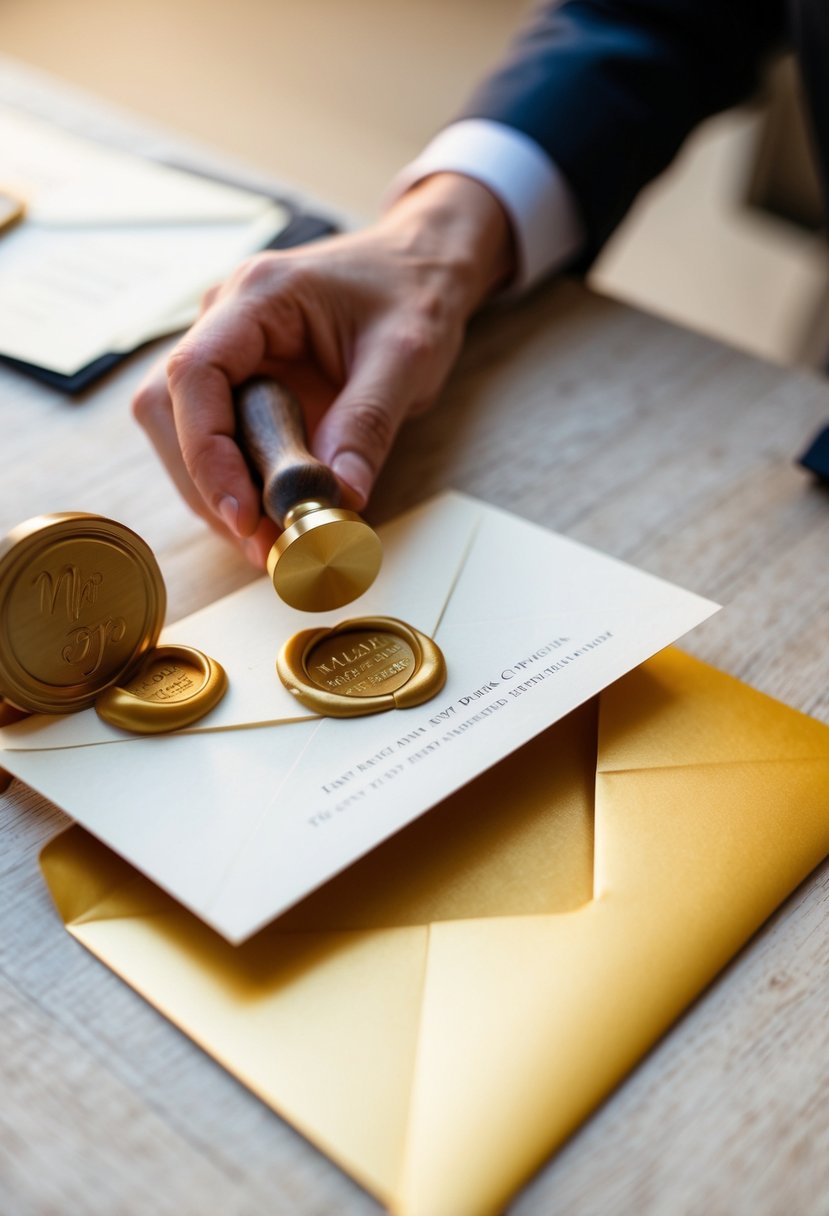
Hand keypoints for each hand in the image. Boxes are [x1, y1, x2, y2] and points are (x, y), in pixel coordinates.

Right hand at [132, 173, 513, 565]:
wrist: (421, 266)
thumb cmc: (414, 294)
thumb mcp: (408, 356)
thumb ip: (369, 423)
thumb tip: (339, 497)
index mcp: (257, 295)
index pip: (194, 375)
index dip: (206, 452)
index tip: (243, 513)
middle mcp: (223, 318)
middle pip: (169, 411)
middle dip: (208, 486)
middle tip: (262, 543)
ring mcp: (227, 351)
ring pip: (181, 432)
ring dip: (218, 494)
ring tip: (273, 541)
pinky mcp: (240, 381)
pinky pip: (216, 438)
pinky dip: (238, 484)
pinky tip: (273, 516)